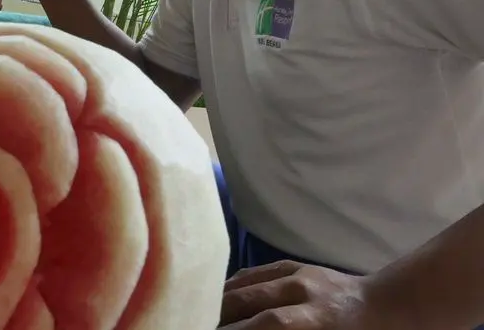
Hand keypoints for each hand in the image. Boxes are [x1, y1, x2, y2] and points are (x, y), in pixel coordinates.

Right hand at [219, 261, 398, 329]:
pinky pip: (254, 272)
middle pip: (249, 298)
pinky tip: (221, 297)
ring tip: (203, 312)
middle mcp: (303, 289)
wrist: (390, 305)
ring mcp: (297, 272)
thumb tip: (255, 328)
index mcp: (319, 316)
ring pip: (245, 281)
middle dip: (220, 314)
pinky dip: (233, 285)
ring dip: (220, 298)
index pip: (268, 322)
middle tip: (199, 324)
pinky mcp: (293, 264)